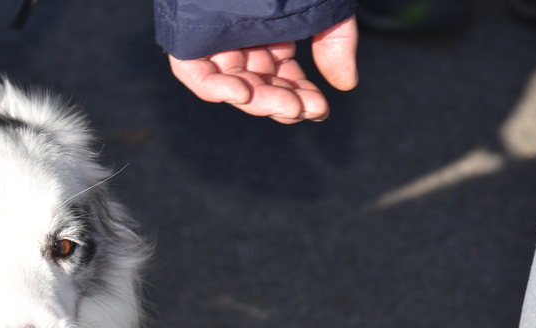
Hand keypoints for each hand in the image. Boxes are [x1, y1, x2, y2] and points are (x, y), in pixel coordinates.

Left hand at [168, 16, 358, 122]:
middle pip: (260, 86)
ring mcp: (215, 43)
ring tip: (287, 107)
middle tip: (304, 109)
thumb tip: (346, 84)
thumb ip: (335, 42)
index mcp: (268, 37)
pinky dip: (217, 88)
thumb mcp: (319, 5)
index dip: (300, 97)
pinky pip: (198, 75)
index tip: (319, 109)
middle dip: (283, 102)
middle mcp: (241, 43)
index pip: (282, 80)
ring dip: (259, 101)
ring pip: (234, 85)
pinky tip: (242, 95)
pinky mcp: (190, 41)